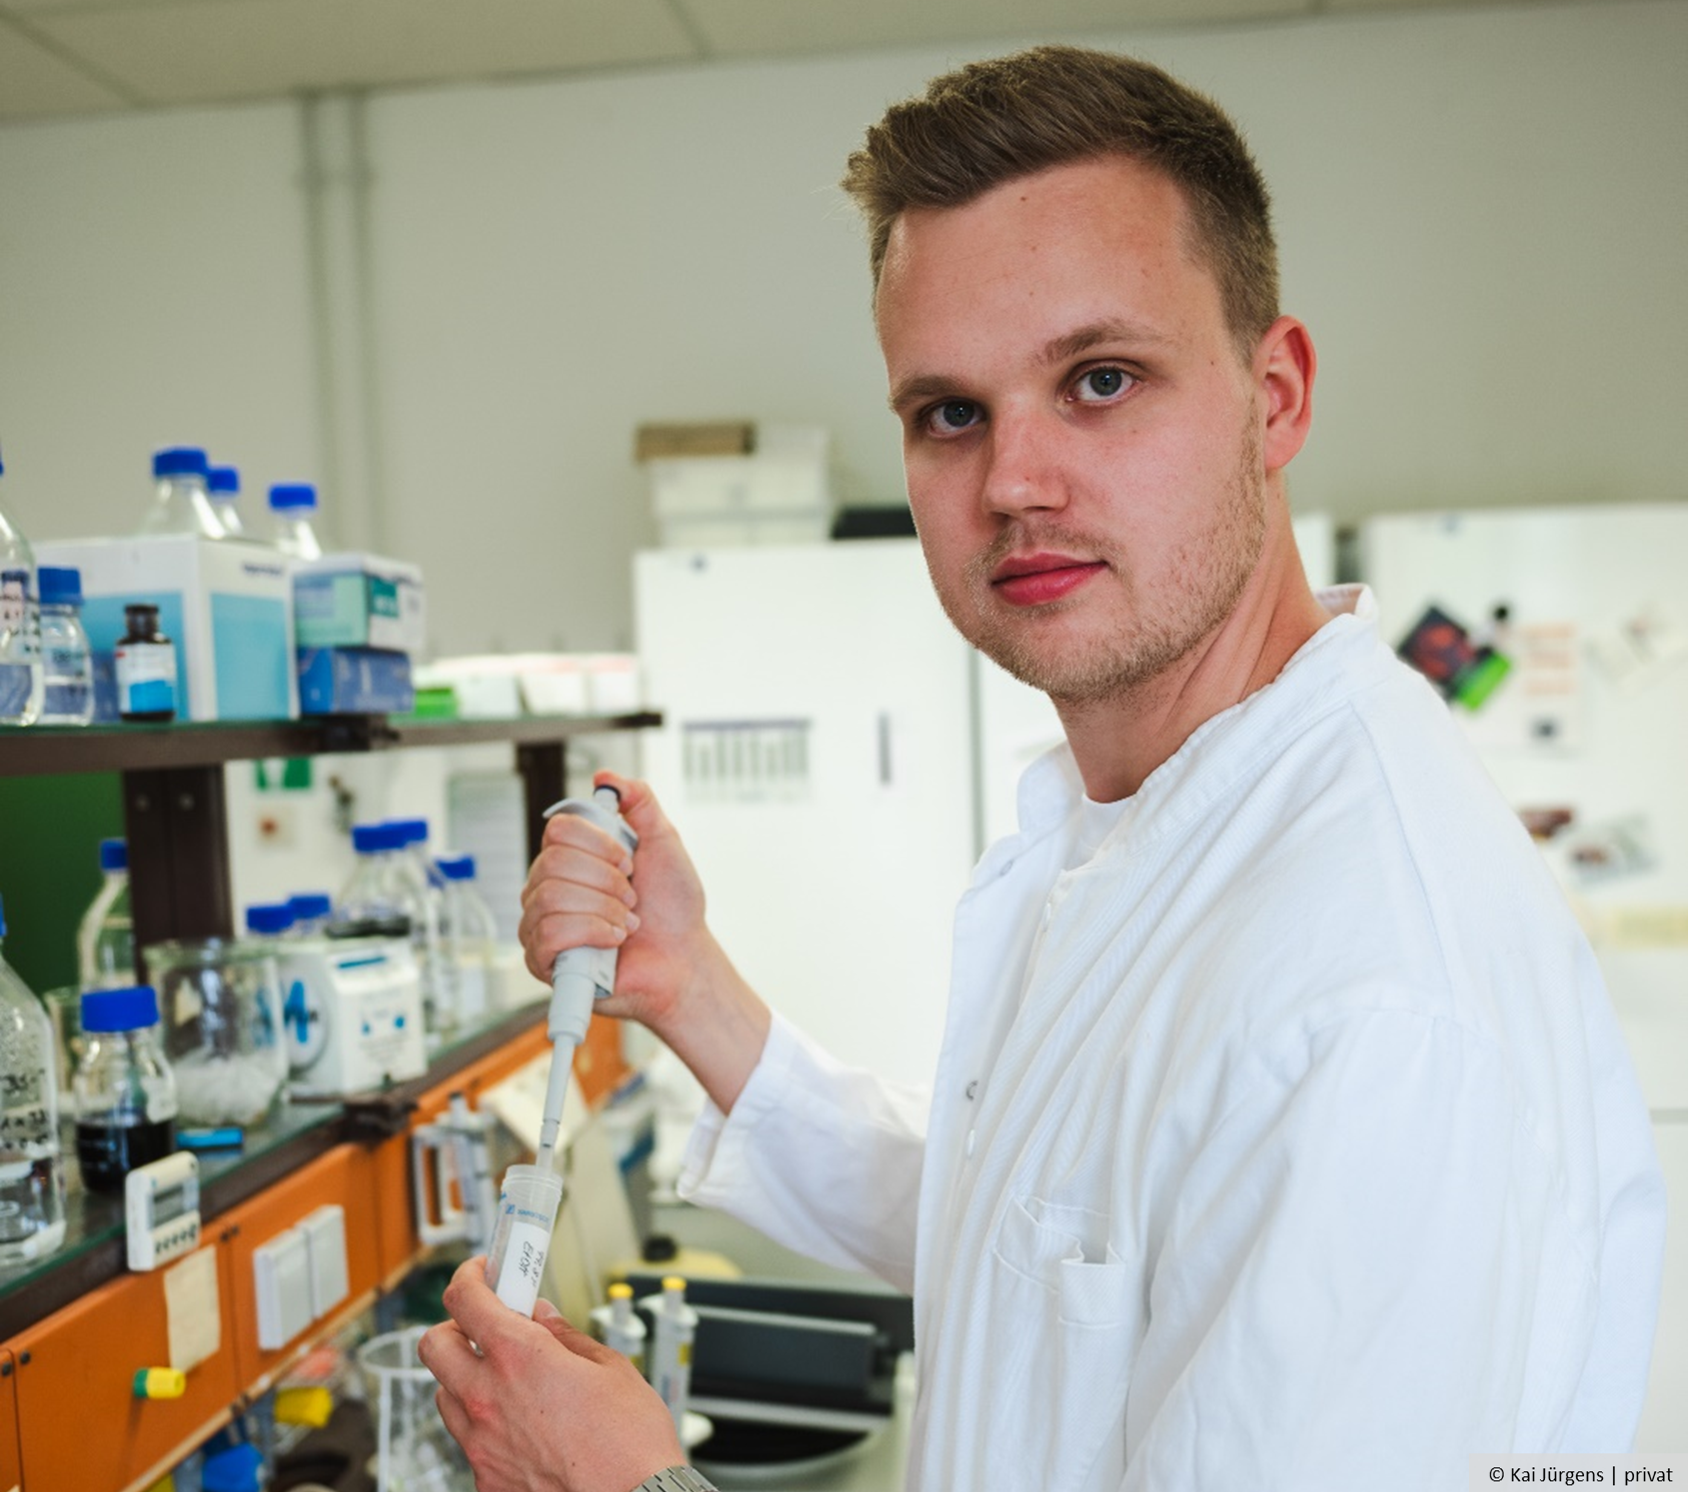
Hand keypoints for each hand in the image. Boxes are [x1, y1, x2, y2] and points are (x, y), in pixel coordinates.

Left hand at [420, 1256, 683, 1491]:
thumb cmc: (630, 1442)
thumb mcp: (609, 1367)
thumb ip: (565, 1336)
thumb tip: (542, 1316)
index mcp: (519, 1357)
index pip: (464, 1298)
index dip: (470, 1275)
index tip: (482, 1271)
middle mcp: (487, 1398)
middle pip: (434, 1345)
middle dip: (456, 1326)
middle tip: (487, 1325)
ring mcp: (480, 1443)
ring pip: (445, 1393)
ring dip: (465, 1376)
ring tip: (505, 1378)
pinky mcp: (485, 1480)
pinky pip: (467, 1439)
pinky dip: (483, 1423)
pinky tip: (520, 1425)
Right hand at [519, 771, 708, 1032]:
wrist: (683, 957)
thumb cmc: (672, 906)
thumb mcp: (664, 841)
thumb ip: (640, 802)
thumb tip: (605, 777)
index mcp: (570, 856)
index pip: (558, 829)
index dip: (599, 843)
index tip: (630, 861)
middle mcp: (547, 886)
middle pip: (552, 863)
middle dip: (607, 881)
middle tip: (632, 898)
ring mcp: (540, 923)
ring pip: (550, 898)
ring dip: (603, 910)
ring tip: (626, 923)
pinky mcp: (542, 960)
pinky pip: (549, 934)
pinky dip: (591, 933)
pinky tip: (613, 941)